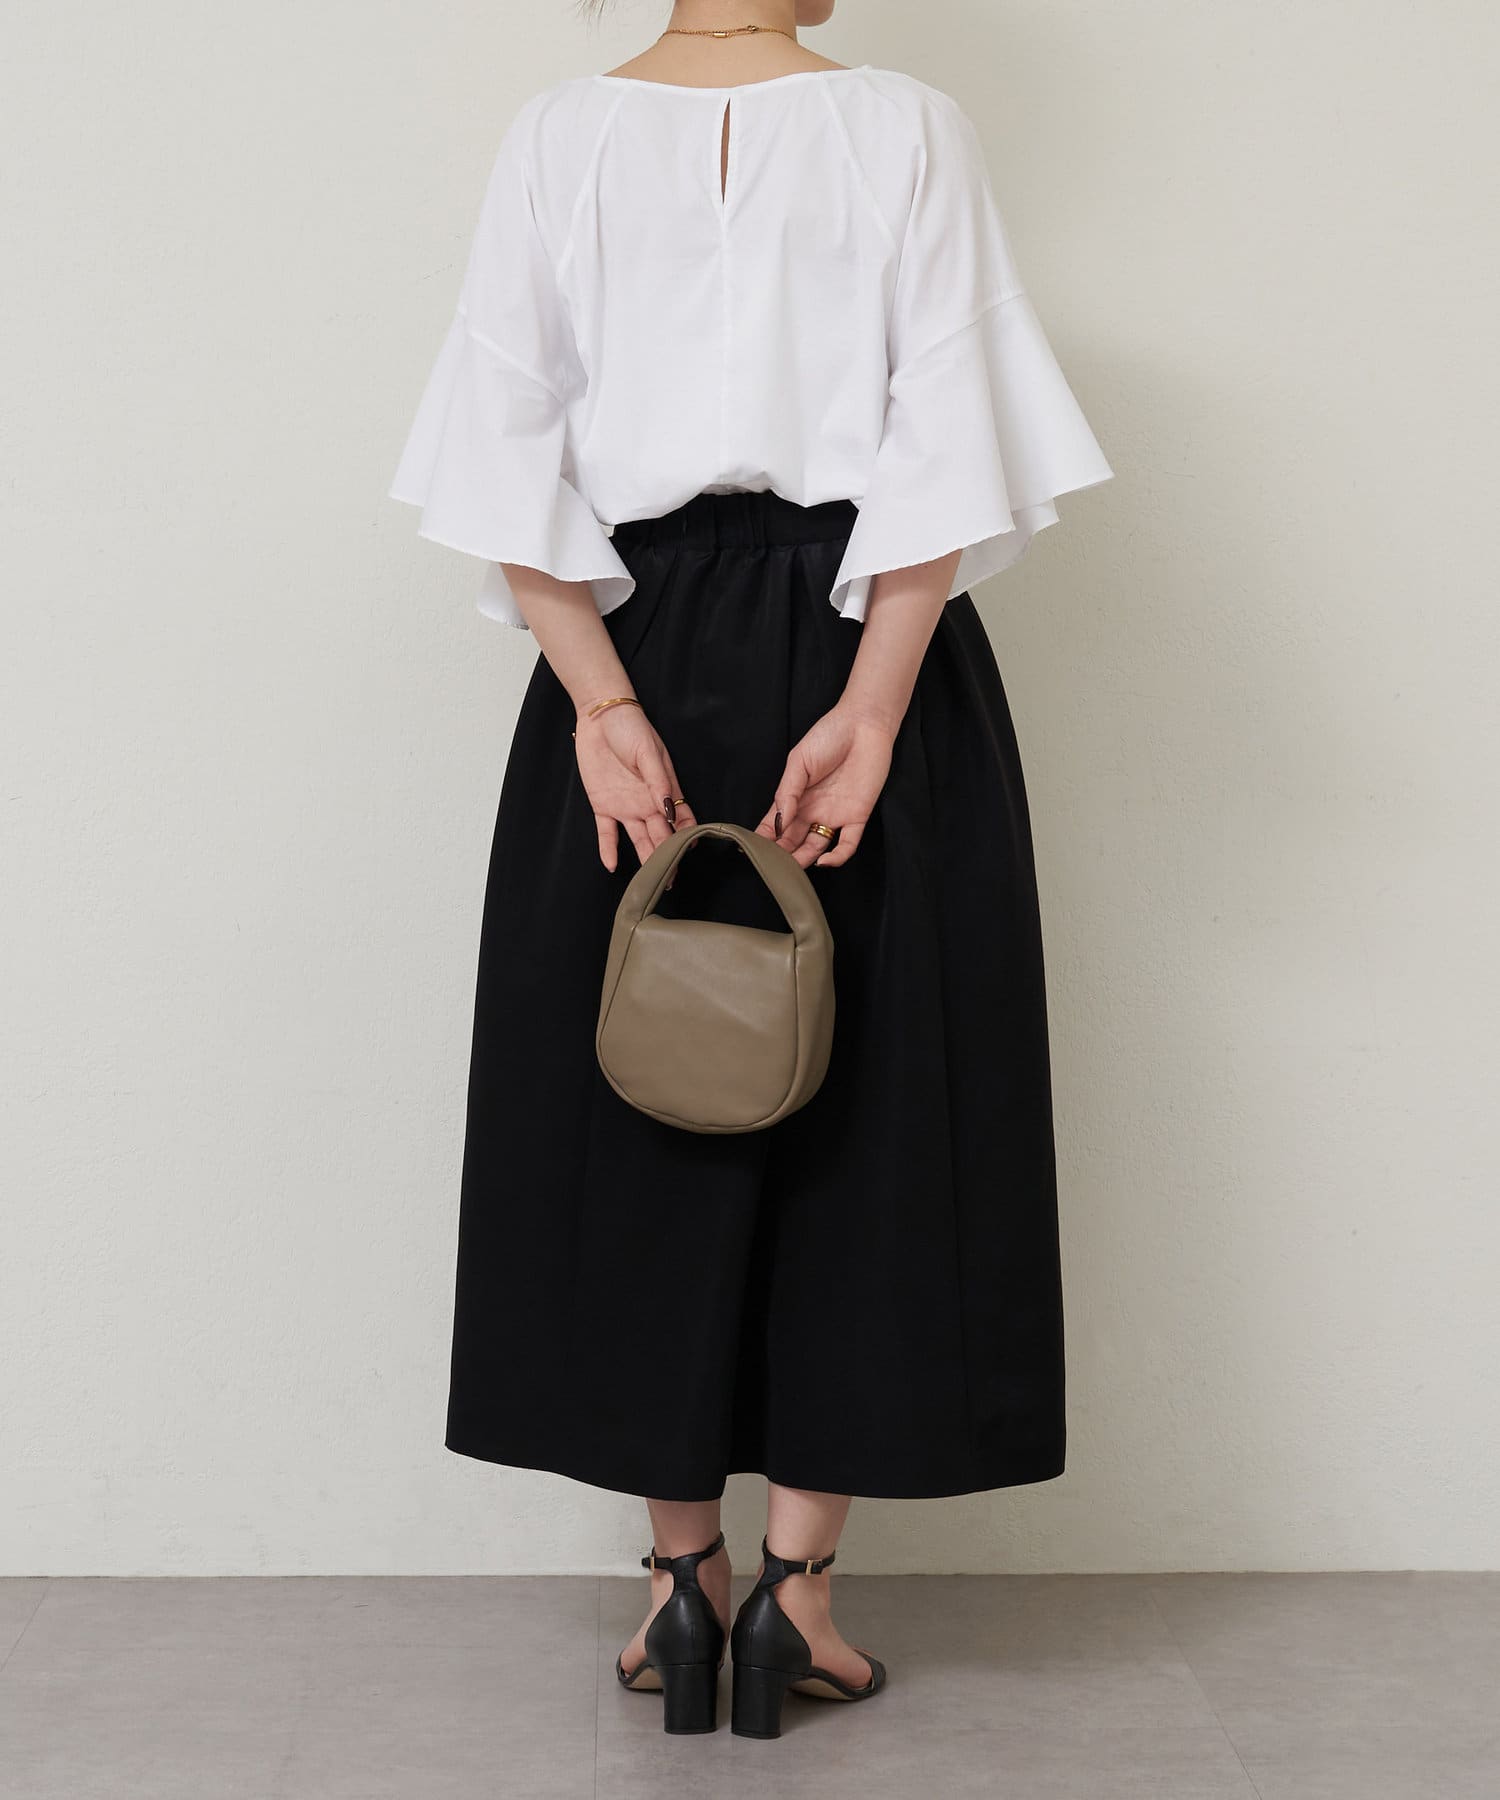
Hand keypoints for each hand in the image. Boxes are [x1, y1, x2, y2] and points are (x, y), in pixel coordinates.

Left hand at [574, 702, 696, 870]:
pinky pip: (606, 833)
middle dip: (668, 858)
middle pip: (660, 836)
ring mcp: (625, 806)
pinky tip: (612, 866)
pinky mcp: (603, 805)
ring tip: (651, 881)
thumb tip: (669, 810)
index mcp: (665, 790)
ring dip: (645, 859)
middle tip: (673, 881)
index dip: (686, 837)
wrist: (600, 716)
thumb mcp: (649, 752)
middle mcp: (647, 803)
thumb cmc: (631, 728)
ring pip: (638, 839)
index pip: (680, 820)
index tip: (690, 854)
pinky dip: (608, 849)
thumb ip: (658, 783)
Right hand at [754, 702, 896, 868]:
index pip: (774, 825)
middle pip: (792, 841)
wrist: (863, 725)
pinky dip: (836, 858)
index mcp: (795, 798)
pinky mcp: (857, 817)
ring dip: (803, 860)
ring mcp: (834, 816)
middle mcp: (812, 811)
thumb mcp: (798, 762)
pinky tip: (823, 861)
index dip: (763, 839)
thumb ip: (787, 792)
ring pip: (816, 848)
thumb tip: (778, 822)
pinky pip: (847, 845)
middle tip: (771, 866)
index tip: (750, 851)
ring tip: (791, 869)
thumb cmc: (828, 736)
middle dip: (781, 855)